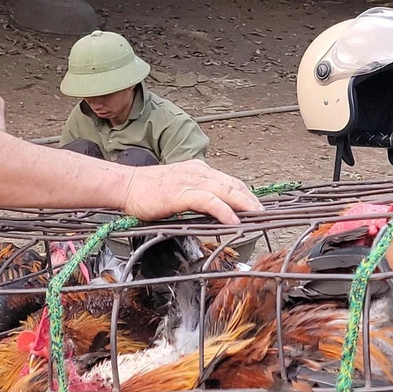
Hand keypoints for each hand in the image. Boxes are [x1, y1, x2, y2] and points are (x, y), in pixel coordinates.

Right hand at [121, 161, 262, 225]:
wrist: (127, 186)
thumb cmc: (148, 190)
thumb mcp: (178, 188)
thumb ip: (196, 195)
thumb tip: (213, 210)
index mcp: (198, 170)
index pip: (229, 181)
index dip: (246, 193)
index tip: (257, 206)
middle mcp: (198, 172)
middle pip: (233, 184)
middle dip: (252, 199)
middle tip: (266, 213)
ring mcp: (191, 181)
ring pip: (226, 190)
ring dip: (245, 204)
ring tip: (258, 215)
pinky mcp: (182, 193)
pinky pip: (209, 201)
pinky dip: (224, 211)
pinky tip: (234, 221)